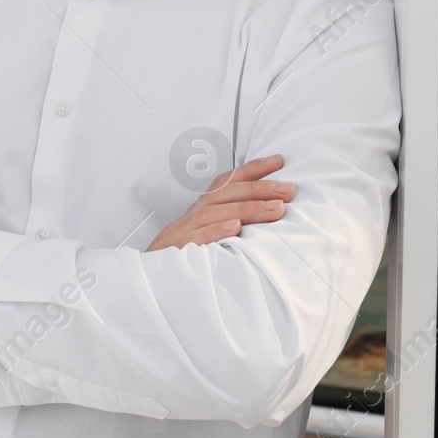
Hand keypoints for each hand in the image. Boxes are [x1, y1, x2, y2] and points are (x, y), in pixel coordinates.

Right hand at [145, 155, 294, 251]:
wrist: (150, 276)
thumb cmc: (184, 253)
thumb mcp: (210, 233)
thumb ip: (234, 222)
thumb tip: (271, 213)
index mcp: (206, 208)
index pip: (230, 181)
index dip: (253, 169)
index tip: (278, 161)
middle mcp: (196, 214)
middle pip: (228, 193)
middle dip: (260, 189)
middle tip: (288, 190)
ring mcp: (185, 230)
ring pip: (216, 212)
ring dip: (247, 209)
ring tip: (274, 209)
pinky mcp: (177, 249)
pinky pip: (196, 238)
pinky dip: (215, 232)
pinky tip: (234, 229)